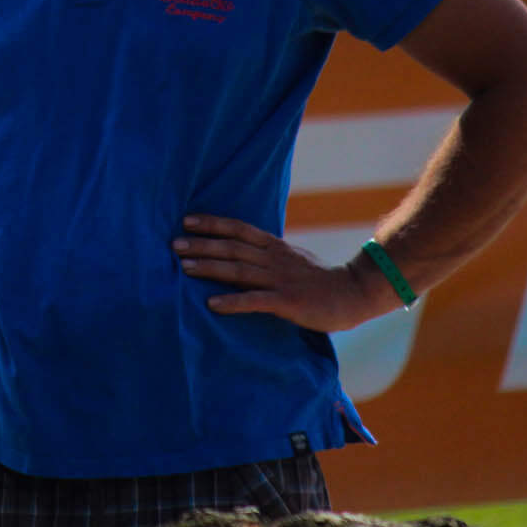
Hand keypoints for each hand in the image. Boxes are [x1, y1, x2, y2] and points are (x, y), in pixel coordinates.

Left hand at [171, 214, 388, 331]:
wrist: (353, 294)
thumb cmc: (318, 280)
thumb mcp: (290, 260)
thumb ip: (266, 255)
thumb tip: (238, 252)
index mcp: (274, 247)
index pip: (238, 229)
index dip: (212, 224)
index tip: (187, 221)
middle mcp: (273, 259)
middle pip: (231, 248)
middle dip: (202, 245)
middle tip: (173, 243)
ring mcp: (280, 280)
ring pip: (238, 270)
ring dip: (210, 268)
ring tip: (183, 268)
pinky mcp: (287, 302)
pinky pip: (255, 301)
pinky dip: (233, 302)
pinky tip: (212, 305)